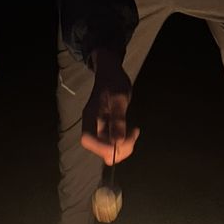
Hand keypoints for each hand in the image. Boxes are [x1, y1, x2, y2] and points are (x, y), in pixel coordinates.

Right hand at [81, 50, 139, 164]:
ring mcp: (99, 129)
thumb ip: (118, 120)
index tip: (120, 143)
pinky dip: (125, 142)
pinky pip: (114, 144)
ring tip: (135, 133)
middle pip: (99, 149)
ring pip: (108, 149)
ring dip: (123, 146)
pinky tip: (133, 132)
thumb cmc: (114, 82)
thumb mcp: (119, 99)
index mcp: (90, 117)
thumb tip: (117, 142)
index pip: (88, 140)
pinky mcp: (107, 130)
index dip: (102, 148)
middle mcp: (92, 125)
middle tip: (133, 136)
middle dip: (117, 148)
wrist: (111, 73)